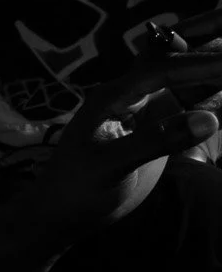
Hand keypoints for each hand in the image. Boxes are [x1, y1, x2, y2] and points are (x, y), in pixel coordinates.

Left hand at [31, 27, 221, 230]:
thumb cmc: (77, 188)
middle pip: (176, 65)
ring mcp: (147, 112)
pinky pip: (191, 108)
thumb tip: (209, 119)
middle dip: (208, 58)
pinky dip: (213, 100)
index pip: (161, 70)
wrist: (65, 213)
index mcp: (112, 96)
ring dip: (214, 78)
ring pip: (188, 84)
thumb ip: (155, 140)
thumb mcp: (111, 165)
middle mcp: (132, 96)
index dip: (199, 63)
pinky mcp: (159, 129)